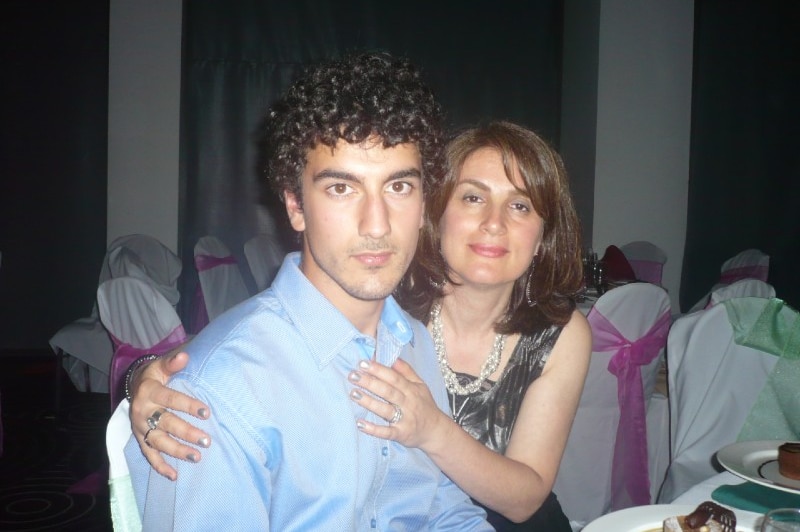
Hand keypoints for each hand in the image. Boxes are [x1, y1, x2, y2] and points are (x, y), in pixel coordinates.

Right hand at [129, 350, 210, 479]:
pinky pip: (148, 454)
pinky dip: (160, 466)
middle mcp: (142, 411)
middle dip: (186, 433)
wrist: (133, 385)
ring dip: (177, 451)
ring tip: (197, 457)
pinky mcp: (139, 437)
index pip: (170, 399)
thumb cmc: (155, 375)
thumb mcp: (161, 365)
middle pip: (166, 424)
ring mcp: (140, 427)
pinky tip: (175, 475)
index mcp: (149, 391)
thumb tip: (185, 355)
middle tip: (206, 440)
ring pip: (157, 442)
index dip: (188, 405)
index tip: (207, 412)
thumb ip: (172, 362)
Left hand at [348, 358, 450, 449]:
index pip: (394, 377)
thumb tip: (392, 358)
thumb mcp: (420, 385)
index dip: (379, 370)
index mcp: (411, 389)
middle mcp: (408, 403)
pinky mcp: (401, 434)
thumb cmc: (425, 406)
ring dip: (369, 402)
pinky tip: (360, 424)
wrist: (436, 431)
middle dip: (370, 382)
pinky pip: (386, 432)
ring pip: (385, 410)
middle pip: (388, 391)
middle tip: (353, 375)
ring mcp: (404, 419)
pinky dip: (373, 429)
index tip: (363, 363)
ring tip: (353, 393)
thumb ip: (406, 371)